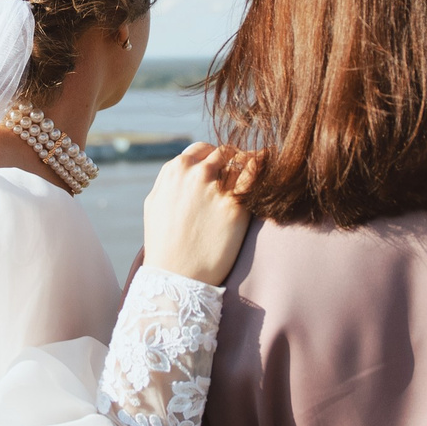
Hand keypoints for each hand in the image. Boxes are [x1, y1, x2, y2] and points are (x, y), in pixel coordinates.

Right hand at [142, 142, 254, 286]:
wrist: (176, 276)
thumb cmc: (164, 243)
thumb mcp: (155, 203)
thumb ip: (170, 180)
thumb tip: (184, 169)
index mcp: (175, 170)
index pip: (203, 149)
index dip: (216, 157)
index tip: (225, 165)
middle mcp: (196, 174)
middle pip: (224, 153)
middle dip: (235, 158)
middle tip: (246, 168)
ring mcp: (216, 188)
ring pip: (242, 161)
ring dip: (252, 163)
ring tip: (263, 167)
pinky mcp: (235, 207)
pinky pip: (255, 178)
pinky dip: (263, 168)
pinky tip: (271, 167)